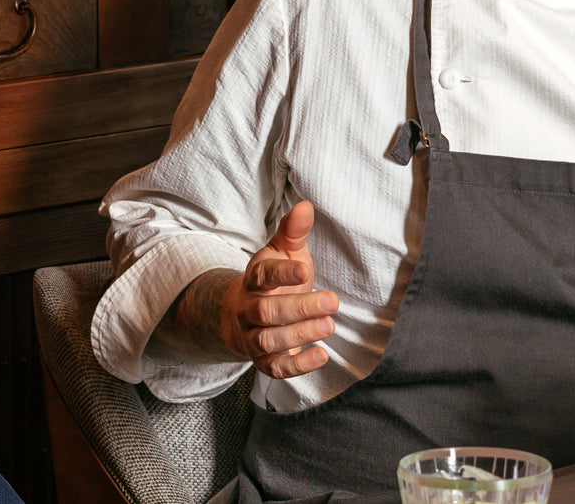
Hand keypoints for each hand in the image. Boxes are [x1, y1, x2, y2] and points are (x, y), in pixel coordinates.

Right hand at [217, 200, 338, 378]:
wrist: (243, 316)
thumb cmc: (273, 280)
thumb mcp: (283, 252)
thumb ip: (293, 231)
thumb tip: (306, 206)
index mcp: (255, 279)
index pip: (263, 275)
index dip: (282, 274)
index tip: (304, 270)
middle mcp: (249, 309)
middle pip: (267, 312)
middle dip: (299, 308)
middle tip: (331, 301)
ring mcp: (254, 337)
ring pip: (269, 340)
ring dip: (299, 334)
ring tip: (329, 325)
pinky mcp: (265, 361)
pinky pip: (276, 368)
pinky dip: (299, 365)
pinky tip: (322, 355)